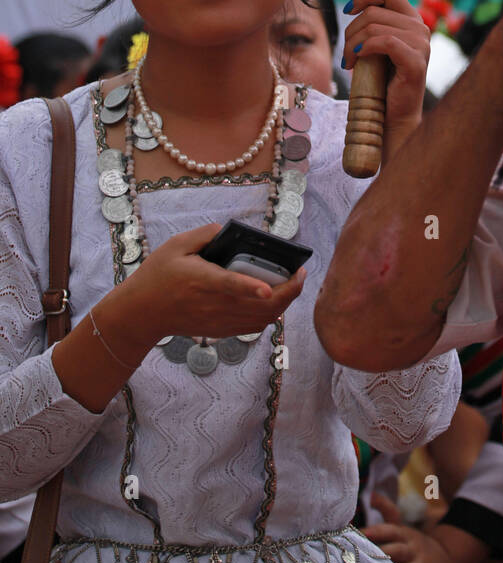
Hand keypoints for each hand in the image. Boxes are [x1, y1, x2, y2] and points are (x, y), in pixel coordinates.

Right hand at [122, 223, 305, 344]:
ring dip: (284, 303)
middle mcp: (213, 304)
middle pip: (258, 307)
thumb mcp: (175, 245)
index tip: (268, 288)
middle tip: (300, 274)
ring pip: (262, 319)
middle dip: (287, 292)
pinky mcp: (220, 330)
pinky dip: (271, 314)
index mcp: (201, 280)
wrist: (142, 313)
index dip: (250, 288)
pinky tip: (276, 299)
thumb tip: (229, 231)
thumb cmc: (158, 275)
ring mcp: (218, 321)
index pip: (229, 286)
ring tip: (294, 283)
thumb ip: (204, 234)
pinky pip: (254, 327)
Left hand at [341, 0, 429, 132]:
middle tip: (346, 51)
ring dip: (353, 43)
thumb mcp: (373, 43)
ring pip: (375, 27)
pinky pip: (384, 42)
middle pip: (374, 11)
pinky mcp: (416, 62)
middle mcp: (420, 28)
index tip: (348, 9)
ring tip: (349, 61)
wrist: (391, 115)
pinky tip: (355, 61)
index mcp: (411, 20)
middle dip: (351, 30)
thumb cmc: (380, 80)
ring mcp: (421, 45)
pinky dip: (364, 49)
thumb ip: (373, 16)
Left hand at [360, 493, 461, 562]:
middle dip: (370, 542)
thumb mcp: (404, 529)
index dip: (370, 529)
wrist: (448, 561)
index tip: (350, 531)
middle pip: (389, 536)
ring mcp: (415, 555)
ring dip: (380, 558)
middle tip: (352, 546)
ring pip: (396, 553)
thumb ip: (388, 513)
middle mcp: (407, 540)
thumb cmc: (416, 547)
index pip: (386, 525)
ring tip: (363, 562)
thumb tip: (371, 494)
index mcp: (400, 531)